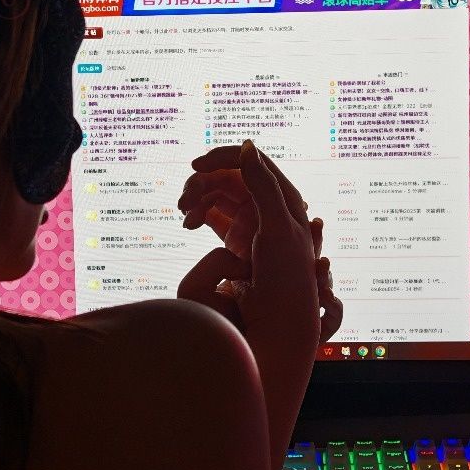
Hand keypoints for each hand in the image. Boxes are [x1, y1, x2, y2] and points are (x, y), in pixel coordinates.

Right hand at [176, 142, 341, 343]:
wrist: (278, 322)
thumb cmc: (285, 276)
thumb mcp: (278, 228)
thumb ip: (263, 186)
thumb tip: (246, 147)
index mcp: (284, 197)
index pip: (251, 161)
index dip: (222, 158)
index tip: (196, 166)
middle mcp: (267, 206)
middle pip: (229, 177)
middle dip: (203, 183)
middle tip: (184, 201)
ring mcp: (251, 223)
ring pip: (217, 195)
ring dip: (197, 198)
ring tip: (184, 215)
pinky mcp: (236, 240)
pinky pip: (212, 215)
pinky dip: (198, 214)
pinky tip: (188, 224)